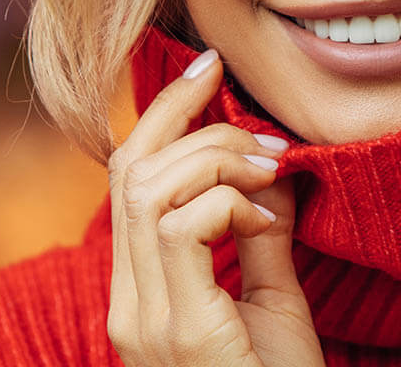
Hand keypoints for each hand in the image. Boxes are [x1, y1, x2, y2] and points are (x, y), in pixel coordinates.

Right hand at [105, 49, 325, 366]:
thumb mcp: (273, 304)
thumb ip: (261, 238)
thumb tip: (273, 173)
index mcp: (142, 294)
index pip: (129, 182)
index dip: (161, 117)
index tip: (207, 70)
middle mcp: (129, 305)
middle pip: (127, 171)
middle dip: (177, 113)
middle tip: (229, 85)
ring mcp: (144, 320)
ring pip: (148, 188)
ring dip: (212, 156)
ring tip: (268, 163)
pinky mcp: (175, 330)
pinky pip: (180, 226)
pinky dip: (224, 201)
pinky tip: (265, 218)